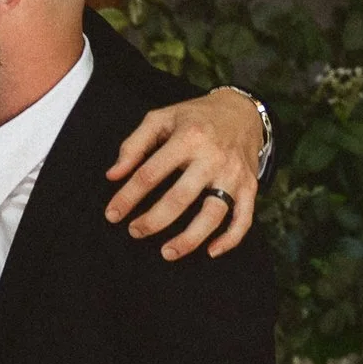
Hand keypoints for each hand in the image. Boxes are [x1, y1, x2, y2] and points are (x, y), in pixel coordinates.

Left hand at [103, 88, 262, 259]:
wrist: (243, 111)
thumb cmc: (195, 117)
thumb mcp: (161, 118)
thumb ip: (134, 145)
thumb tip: (112, 175)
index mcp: (188, 138)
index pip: (150, 174)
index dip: (128, 197)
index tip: (112, 214)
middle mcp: (213, 158)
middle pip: (179, 198)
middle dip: (153, 221)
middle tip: (134, 232)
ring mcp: (234, 174)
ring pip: (212, 214)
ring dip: (189, 239)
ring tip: (167, 252)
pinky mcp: (250, 186)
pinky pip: (244, 218)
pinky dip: (230, 239)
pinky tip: (211, 251)